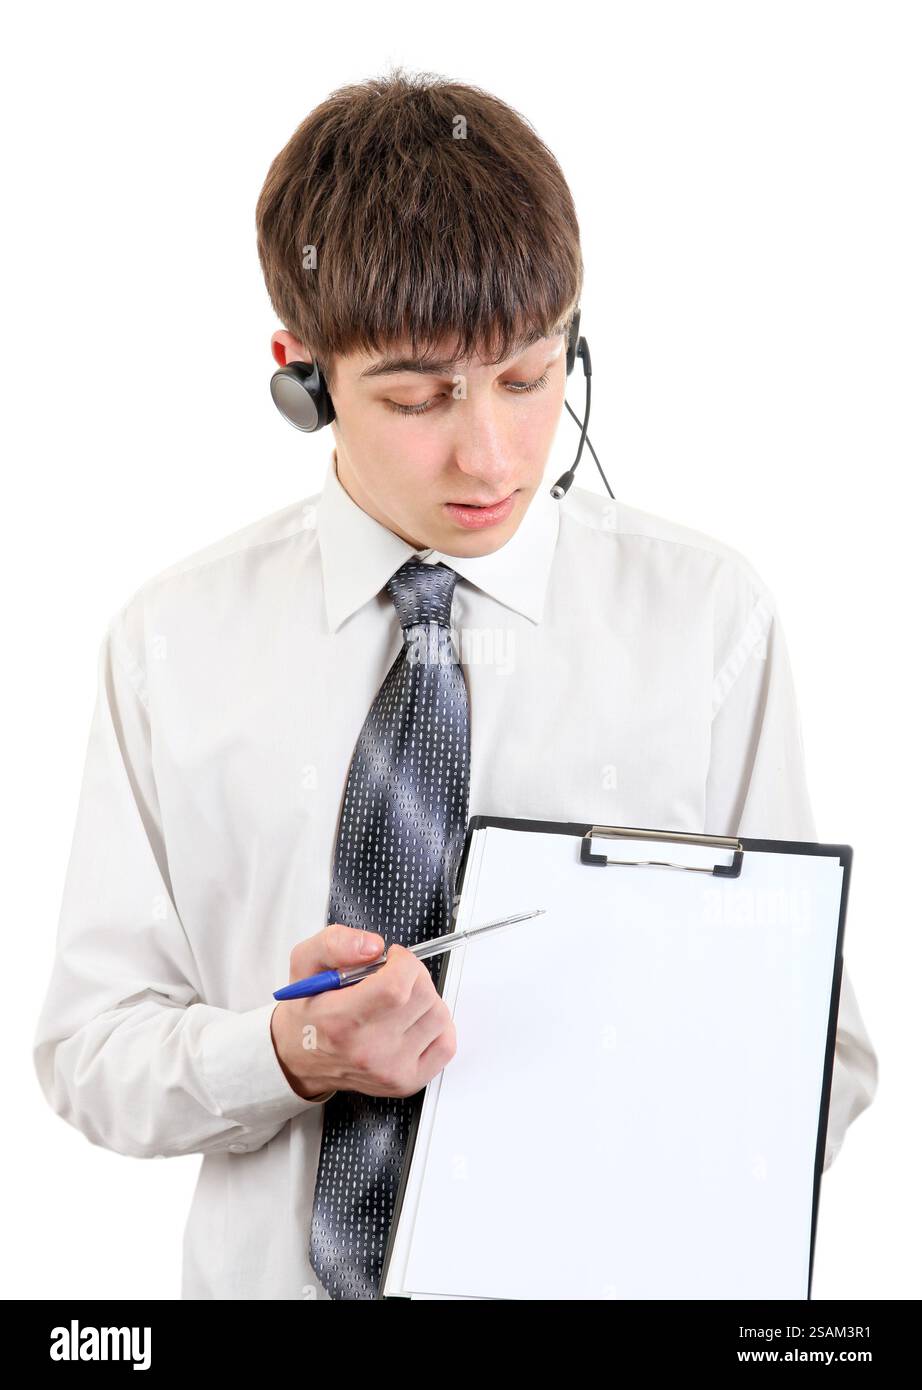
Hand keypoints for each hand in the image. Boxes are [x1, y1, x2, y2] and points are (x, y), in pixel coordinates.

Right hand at [270, 923, 456, 1100]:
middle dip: (414, 976)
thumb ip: (334, 943)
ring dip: (426, 999)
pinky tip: (413, 1021)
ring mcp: (391, 1070)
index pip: (397, 986)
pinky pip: (446, 1045)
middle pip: (423, 997)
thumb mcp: (305, 962)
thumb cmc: (308, 1012)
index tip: (392, 959)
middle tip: (395, 977)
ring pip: (439, 1017)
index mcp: (342, 1021)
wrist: (300, 1058)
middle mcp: (369, 1051)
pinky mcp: (407, 1082)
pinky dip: (437, 1027)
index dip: (403, 962)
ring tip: (401, 1001)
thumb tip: (373, 947)